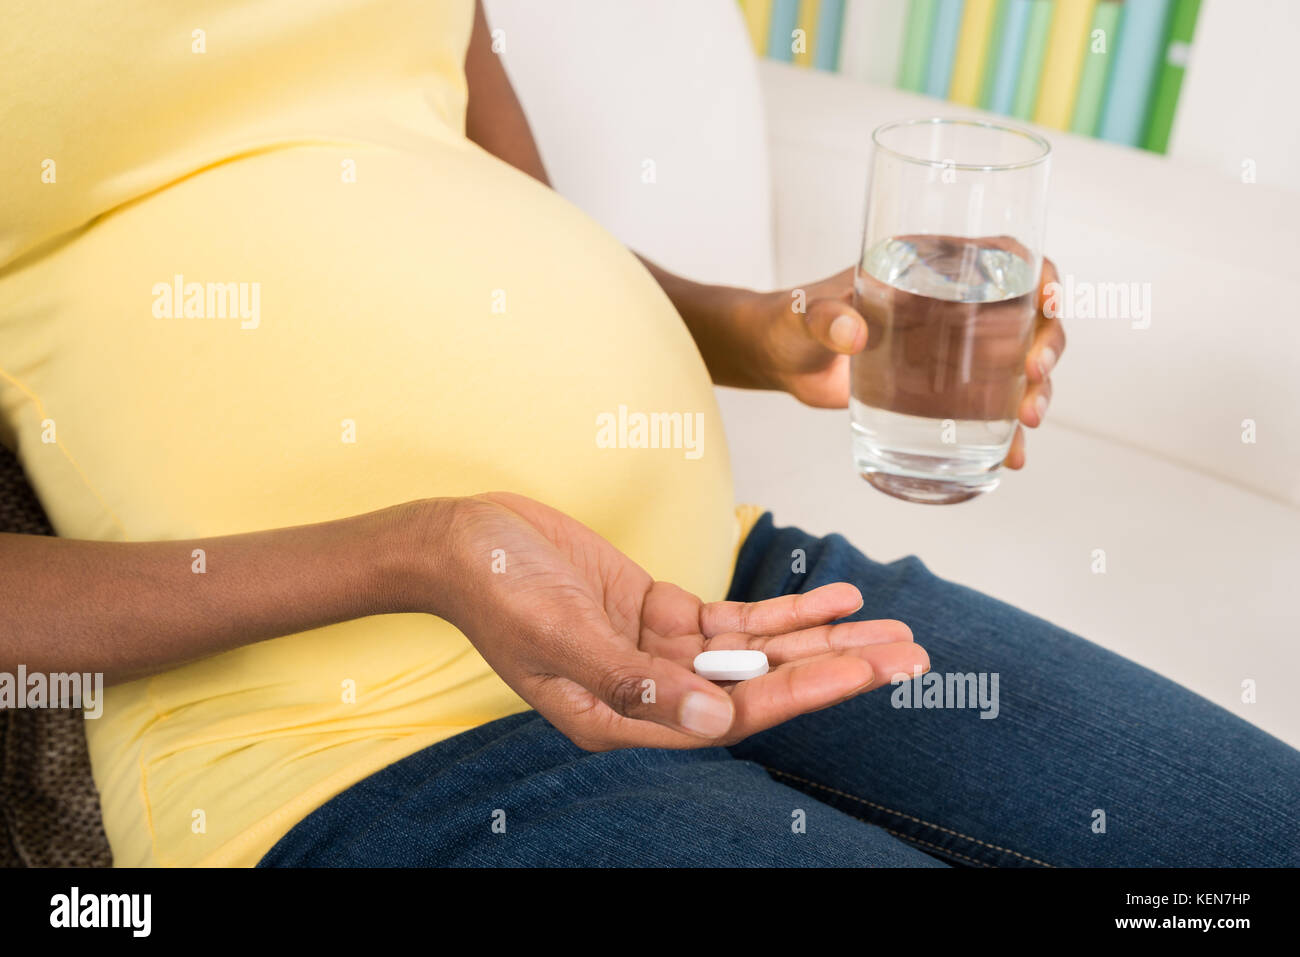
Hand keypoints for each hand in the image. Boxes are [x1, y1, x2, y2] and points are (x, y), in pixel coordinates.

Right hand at [419, 493, 928, 750]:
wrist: (462, 540)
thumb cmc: (495, 587)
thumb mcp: (556, 632)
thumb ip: (631, 680)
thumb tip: (713, 715)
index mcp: (621, 717)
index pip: (730, 713)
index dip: (799, 692)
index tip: (862, 671)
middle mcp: (650, 692)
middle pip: (760, 685)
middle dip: (835, 668)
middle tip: (911, 655)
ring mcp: (658, 651)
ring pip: (757, 651)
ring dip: (823, 638)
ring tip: (892, 626)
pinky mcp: (659, 611)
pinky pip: (733, 617)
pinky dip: (784, 608)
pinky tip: (834, 595)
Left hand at [743, 253, 1063, 467]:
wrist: (778, 360)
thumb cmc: (791, 321)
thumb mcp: (805, 316)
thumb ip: (823, 319)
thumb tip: (851, 334)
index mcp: (932, 266)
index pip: (1007, 255)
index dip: (1042, 272)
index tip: (1050, 299)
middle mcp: (954, 305)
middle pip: (1028, 316)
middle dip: (1047, 345)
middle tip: (1034, 378)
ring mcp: (952, 350)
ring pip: (1018, 366)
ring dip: (1036, 393)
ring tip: (1027, 423)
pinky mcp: (940, 391)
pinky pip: (988, 408)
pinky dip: (1005, 434)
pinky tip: (1014, 457)